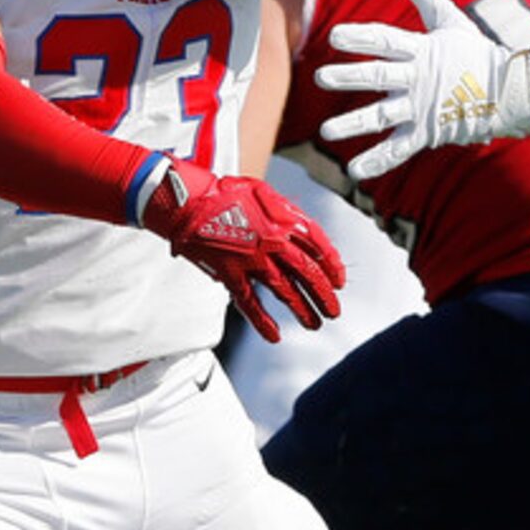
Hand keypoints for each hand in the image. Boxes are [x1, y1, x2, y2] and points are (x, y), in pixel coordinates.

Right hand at [139, 158, 346, 341]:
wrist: (189, 202)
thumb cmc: (225, 194)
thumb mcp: (265, 192)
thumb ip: (287, 213)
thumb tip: (304, 230)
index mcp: (285, 220)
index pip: (320, 247)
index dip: (333, 267)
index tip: (339, 281)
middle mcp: (273, 242)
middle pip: (308, 273)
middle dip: (325, 295)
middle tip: (334, 310)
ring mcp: (252, 260)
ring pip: (286, 292)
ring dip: (303, 310)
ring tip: (315, 323)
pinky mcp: (231, 274)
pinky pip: (250, 303)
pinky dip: (263, 322)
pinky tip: (274, 336)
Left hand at [314, 0, 529, 181]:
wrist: (513, 92)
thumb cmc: (478, 54)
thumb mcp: (452, 21)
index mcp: (423, 50)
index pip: (386, 41)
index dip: (361, 38)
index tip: (336, 36)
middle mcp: (419, 79)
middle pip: (379, 77)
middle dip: (349, 77)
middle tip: (320, 78)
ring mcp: (423, 108)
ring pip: (383, 116)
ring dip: (354, 124)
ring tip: (327, 132)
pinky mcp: (429, 132)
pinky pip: (400, 149)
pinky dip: (379, 161)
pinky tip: (355, 171)